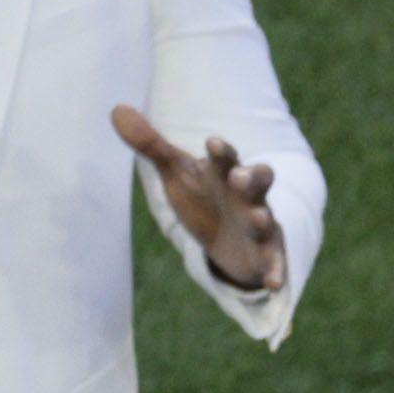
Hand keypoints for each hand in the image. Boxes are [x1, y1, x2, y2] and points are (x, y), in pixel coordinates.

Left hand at [109, 105, 285, 295]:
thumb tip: (116, 108)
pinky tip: (273, 284)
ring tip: (258, 219)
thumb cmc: (205, 199)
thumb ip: (151, 144)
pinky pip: (275, 263)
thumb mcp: (178, 173)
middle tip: (238, 177)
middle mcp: (248, 197)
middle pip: (258, 182)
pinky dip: (277, 272)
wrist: (232, 241)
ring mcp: (261, 226)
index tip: (213, 143)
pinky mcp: (268, 255)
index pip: (227, 158)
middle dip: (251, 178)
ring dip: (263, 219)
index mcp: (225, 174)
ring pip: (267, 219)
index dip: (222, 152)